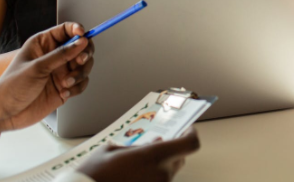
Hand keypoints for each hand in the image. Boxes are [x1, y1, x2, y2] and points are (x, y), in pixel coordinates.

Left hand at [0, 22, 94, 131]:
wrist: (7, 114)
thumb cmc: (11, 87)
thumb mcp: (36, 67)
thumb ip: (61, 54)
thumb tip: (81, 43)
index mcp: (44, 44)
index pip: (66, 30)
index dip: (77, 30)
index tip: (83, 36)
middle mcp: (54, 56)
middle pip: (81, 47)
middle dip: (84, 54)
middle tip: (80, 61)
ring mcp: (61, 71)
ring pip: (84, 66)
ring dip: (79, 74)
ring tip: (67, 82)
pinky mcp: (65, 86)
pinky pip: (81, 82)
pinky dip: (76, 87)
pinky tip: (64, 92)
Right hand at [78, 127, 199, 181]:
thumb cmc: (92, 175)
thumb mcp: (111, 151)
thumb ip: (136, 146)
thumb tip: (153, 143)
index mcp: (154, 157)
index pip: (190, 144)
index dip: (191, 134)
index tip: (186, 128)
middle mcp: (160, 175)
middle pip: (179, 159)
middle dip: (172, 150)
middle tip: (158, 144)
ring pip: (168, 173)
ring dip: (159, 166)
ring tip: (138, 162)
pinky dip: (150, 177)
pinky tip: (134, 174)